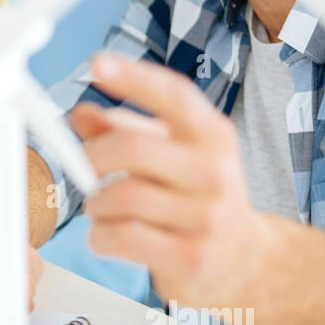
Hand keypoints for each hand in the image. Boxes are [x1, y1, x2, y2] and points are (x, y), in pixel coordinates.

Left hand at [72, 52, 265, 309]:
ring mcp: (207, 217)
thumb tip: (80, 113)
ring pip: (121, 196)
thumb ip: (126, 131)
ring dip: (95, 203)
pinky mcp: (190, 257)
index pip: (174, 96)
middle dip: (92, 158)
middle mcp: (215, 171)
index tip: (97, 63)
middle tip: (83, 168)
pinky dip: (100, 236)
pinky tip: (106, 235)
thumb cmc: (198, 198)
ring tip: (99, 207)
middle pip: (132, 149)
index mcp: (213, 136)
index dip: (133, 77)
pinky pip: (122, 237)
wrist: (243, 261)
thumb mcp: (173, 156)